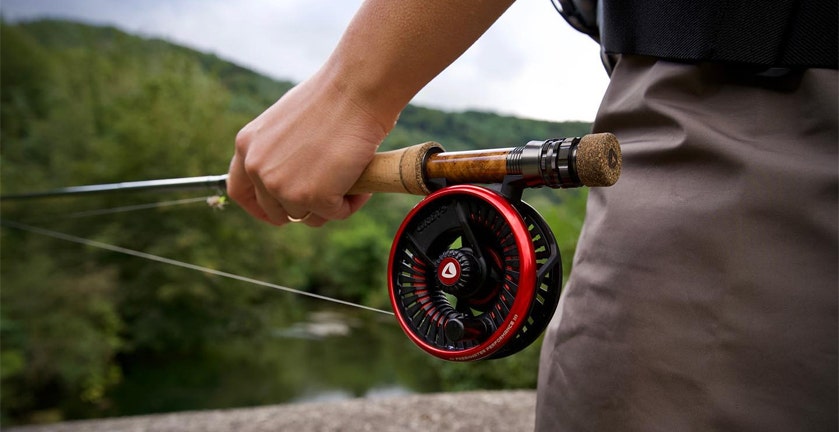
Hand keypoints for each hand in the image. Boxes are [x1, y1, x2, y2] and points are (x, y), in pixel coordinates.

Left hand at [227, 71, 391, 226]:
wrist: (355, 91)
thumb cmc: (330, 99)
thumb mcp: (285, 124)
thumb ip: (277, 152)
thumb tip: (291, 177)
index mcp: (247, 146)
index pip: (239, 191)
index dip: (258, 208)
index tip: (278, 214)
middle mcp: (258, 168)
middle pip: (275, 210)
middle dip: (302, 209)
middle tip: (328, 196)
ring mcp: (282, 186)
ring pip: (306, 215)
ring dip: (330, 205)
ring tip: (350, 180)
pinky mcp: (313, 197)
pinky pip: (336, 213)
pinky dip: (352, 202)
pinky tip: (362, 180)